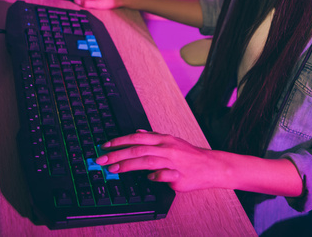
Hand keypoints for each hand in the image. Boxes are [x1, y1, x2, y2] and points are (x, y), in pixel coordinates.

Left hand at [96, 130, 223, 191]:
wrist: (210, 166)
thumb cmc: (189, 155)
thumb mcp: (171, 141)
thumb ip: (154, 137)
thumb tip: (137, 132)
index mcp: (163, 139)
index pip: (137, 137)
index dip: (119, 141)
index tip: (105, 146)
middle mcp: (166, 148)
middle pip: (138, 149)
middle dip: (117, 154)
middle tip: (102, 160)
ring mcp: (172, 161)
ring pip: (146, 160)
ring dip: (128, 165)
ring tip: (114, 170)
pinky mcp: (177, 176)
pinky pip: (163, 175)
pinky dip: (153, 176)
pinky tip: (146, 179)